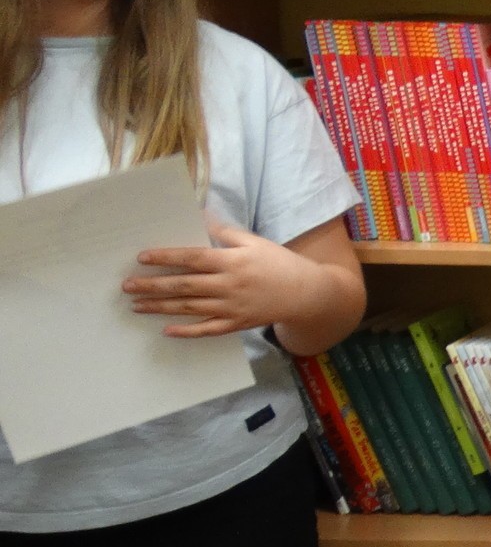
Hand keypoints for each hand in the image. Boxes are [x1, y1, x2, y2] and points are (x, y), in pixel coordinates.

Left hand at [126, 224, 326, 338]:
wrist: (306, 293)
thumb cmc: (279, 263)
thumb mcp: (255, 242)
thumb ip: (226, 232)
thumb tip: (201, 215)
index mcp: (232, 261)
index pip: (192, 258)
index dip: (166, 257)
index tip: (142, 257)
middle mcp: (228, 285)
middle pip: (184, 285)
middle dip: (153, 285)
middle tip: (127, 285)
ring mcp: (231, 307)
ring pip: (189, 308)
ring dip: (160, 306)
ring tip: (136, 304)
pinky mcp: (236, 324)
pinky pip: (207, 329)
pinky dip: (186, 331)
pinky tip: (166, 330)